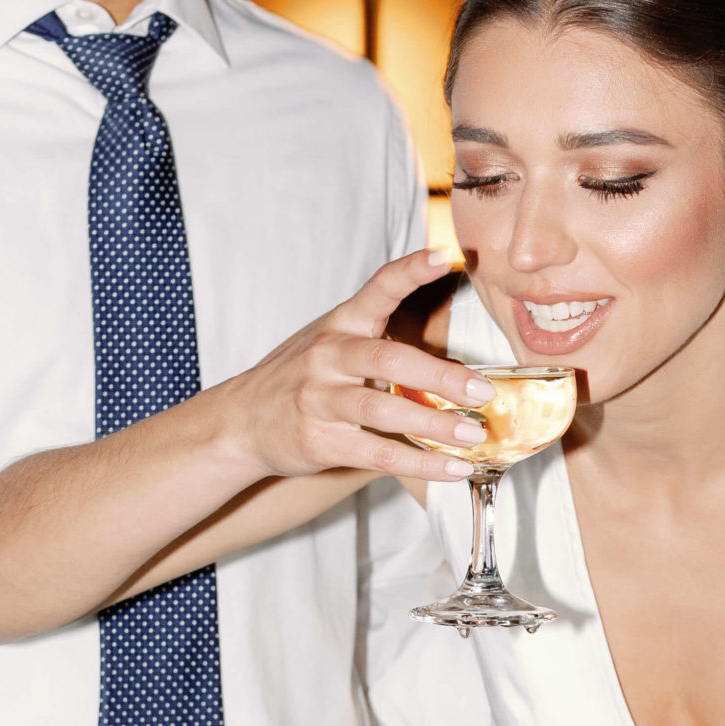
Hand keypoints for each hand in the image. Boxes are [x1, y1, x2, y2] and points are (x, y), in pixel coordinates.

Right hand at [232, 248, 493, 484]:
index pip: (378, 288)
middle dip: (441, 377)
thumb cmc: (301, 378)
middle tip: (483, 392)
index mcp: (341, 324)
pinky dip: (421, 464)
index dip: (410, 271)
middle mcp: (329, 357)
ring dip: (435, 425)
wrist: (241, 421)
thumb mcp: (333, 343)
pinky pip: (378, 455)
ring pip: (384, 412)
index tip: (443, 257)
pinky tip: (453, 468)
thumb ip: (379, 340)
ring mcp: (320, 400)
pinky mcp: (320, 442)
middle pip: (389, 361)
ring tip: (474, 435)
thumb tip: (452, 357)